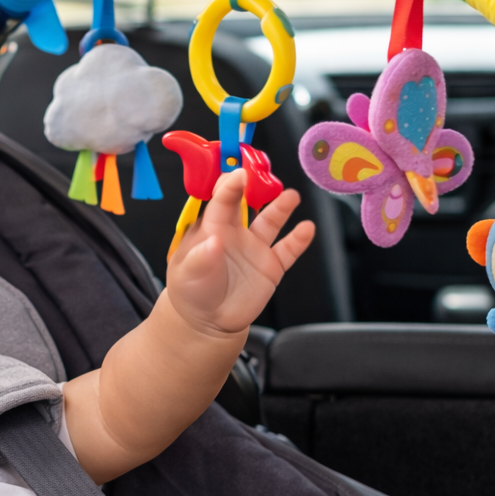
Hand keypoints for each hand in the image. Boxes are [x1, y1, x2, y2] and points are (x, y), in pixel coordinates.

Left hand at [166, 171, 315, 336]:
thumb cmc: (191, 292)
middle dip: (256, 186)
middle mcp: (235, 233)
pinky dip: (298, 240)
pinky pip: (287, 250)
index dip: (229, 186)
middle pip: (247, 202)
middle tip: (263, 173)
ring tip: (291, 196)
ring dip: (281, 208)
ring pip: (271, 222)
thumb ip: (200, 258)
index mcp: (211, 228)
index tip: (239, 175)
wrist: (208, 322)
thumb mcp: (187, 275)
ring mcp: (254, 248)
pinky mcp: (270, 266)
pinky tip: (307, 228)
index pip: (221, 201)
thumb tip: (212, 241)